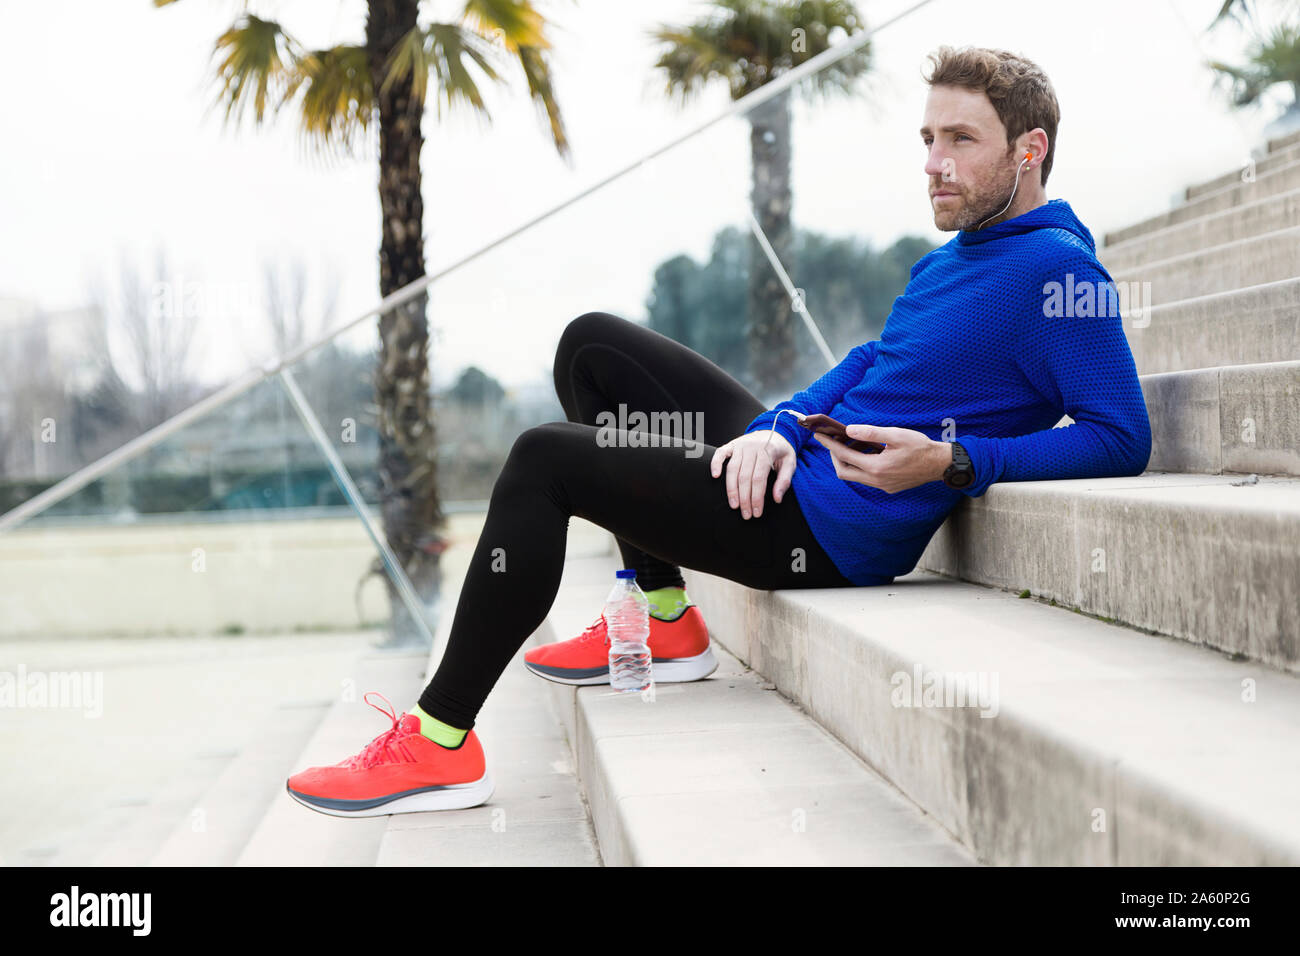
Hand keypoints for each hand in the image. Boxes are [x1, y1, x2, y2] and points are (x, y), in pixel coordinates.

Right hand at [709, 429, 797, 518]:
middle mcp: (752, 447)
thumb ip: (784, 480)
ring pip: (732, 469)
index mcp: (768, 451)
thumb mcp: (790, 463)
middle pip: (745, 477)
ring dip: (731, 489)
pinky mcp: (732, 445)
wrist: (775, 430)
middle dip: (744, 498)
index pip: (759, 478)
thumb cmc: (782, 450)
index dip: (757, 497)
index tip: (756, 512)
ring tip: (734, 505)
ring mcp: (740, 445)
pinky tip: (715, 476)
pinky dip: (716, 464)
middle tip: (746, 514)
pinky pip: (721, 453)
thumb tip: (777, 499)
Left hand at [813, 423, 950, 493]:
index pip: (845, 456)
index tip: (820, 436)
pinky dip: (860, 466)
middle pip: (844, 472)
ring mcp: (882, 486)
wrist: (940, 464)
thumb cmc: (920, 447)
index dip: (830, 445)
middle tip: (832, 441)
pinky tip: (865, 453)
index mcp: (877, 467)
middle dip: (834, 457)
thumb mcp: (896, 435)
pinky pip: (866, 478)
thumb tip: (849, 430)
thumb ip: (871, 433)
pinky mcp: (888, 487)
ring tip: (848, 444)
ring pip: (855, 476)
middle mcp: (877, 481)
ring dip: (848, 462)